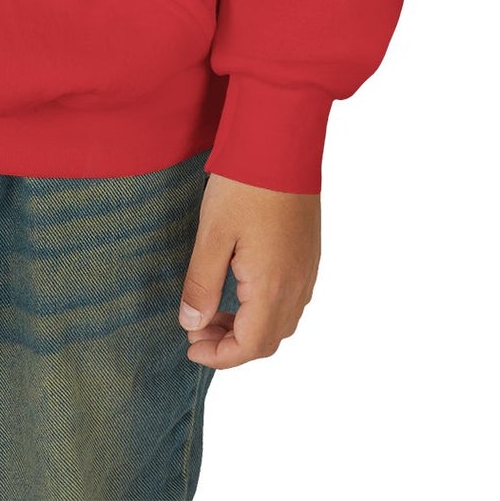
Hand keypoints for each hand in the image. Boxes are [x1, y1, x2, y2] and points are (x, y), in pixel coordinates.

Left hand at [178, 172, 318, 367]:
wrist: (281, 144)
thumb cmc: (245, 185)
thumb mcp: (211, 234)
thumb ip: (202, 284)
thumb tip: (192, 324)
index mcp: (272, 287)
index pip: (250, 346)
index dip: (220, 356)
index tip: (191, 347)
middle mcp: (296, 286)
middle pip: (268, 340)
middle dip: (232, 345)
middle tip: (197, 329)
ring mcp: (306, 270)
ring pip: (282, 321)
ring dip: (249, 327)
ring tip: (214, 310)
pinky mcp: (308, 254)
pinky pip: (291, 299)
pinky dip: (265, 309)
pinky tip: (240, 288)